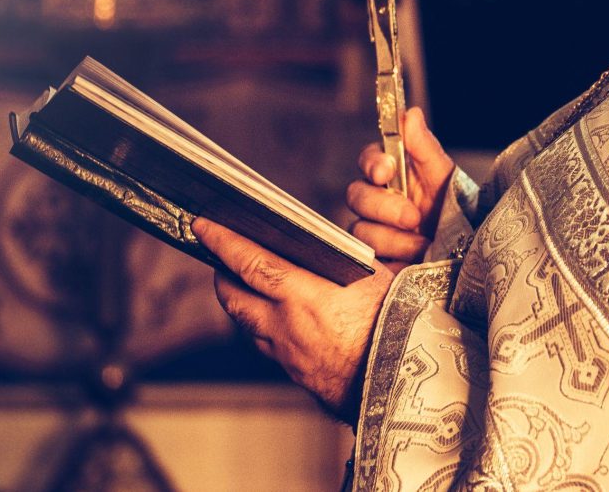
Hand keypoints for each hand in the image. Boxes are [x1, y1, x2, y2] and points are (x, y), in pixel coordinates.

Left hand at [193, 217, 392, 423]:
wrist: (406, 383)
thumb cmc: (397, 323)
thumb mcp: (369, 276)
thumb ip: (331, 263)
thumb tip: (311, 248)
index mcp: (303, 294)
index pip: (248, 261)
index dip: (221, 241)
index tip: (203, 226)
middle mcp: (285, 324)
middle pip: (233, 296)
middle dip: (221, 274)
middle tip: (220, 258)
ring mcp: (286, 353)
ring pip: (245, 323)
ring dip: (239, 302)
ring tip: (243, 285)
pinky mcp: (295, 373)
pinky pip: (265, 346)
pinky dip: (260, 328)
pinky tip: (273, 319)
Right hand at [347, 106, 453, 266]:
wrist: (464, 250)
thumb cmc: (452, 207)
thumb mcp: (443, 176)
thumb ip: (424, 147)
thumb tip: (410, 113)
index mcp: (391, 173)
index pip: (367, 160)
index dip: (372, 164)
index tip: (385, 171)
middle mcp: (375, 199)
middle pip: (355, 195)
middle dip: (384, 207)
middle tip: (413, 217)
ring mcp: (372, 228)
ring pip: (361, 229)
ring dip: (393, 237)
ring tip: (423, 244)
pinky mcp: (374, 256)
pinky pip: (368, 256)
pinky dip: (393, 256)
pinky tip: (413, 257)